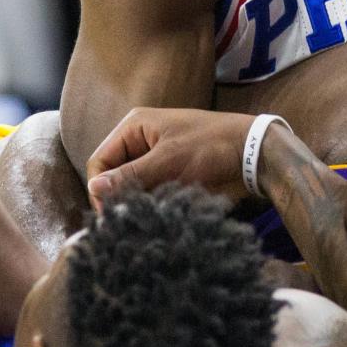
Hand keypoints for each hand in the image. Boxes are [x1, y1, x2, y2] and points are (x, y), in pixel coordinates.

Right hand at [85, 107, 258, 206]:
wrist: (252, 153)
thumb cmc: (211, 147)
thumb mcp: (168, 161)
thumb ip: (131, 175)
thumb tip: (94, 188)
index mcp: (134, 127)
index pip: (100, 161)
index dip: (101, 188)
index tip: (112, 214)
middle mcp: (140, 141)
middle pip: (114, 175)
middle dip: (121, 197)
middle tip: (131, 219)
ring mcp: (156, 158)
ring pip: (132, 187)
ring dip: (138, 202)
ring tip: (149, 217)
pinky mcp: (170, 174)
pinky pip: (150, 192)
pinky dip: (152, 203)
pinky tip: (160, 214)